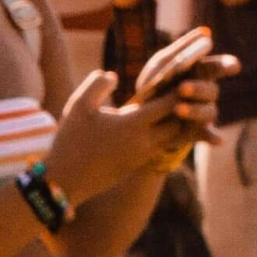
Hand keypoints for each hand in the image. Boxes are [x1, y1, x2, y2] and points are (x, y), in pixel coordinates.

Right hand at [46, 35, 225, 202]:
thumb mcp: (79, 106)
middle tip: (192, 88)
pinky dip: (167, 135)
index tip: (187, 74)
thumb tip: (114, 75)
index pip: (169, 103)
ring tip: (183, 106)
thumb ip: (98, 85)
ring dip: (179, 122)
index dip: (179, 88)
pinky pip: (161, 147)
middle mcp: (145, 142)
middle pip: (179, 122)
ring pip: (173, 138)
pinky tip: (162, 125)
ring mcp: (143, 157)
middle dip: (186, 106)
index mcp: (133, 125)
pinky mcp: (136, 166)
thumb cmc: (70, 141)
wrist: (65, 183)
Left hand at [128, 27, 228, 164]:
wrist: (140, 116)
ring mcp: (203, 113)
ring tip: (178, 108)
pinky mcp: (197, 131)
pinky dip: (214, 137)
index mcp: (199, 73)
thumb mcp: (161, 64)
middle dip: (198, 89)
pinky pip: (209, 134)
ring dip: (196, 110)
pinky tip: (218, 139)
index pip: (218, 67)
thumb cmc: (155, 84)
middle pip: (212, 90)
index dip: (227, 66)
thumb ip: (182, 48)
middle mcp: (205, 93)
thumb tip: (206, 32)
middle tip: (181, 88)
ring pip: (209, 111)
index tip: (233, 66)